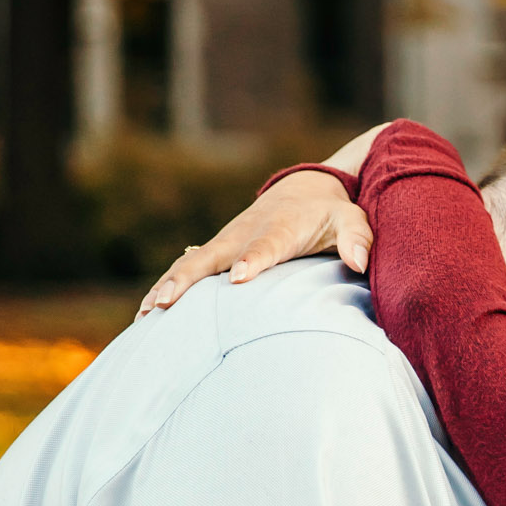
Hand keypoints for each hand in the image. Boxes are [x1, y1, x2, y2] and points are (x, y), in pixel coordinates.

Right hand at [139, 172, 372, 316]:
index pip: (266, 245)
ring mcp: (225, 242)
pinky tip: (145, 315)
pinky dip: (165, 288)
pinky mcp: (215, 251)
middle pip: (212, 256)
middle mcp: (245, 233)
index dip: (253, 260)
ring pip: (191, 264)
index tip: (240, 278)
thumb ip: (358, 238)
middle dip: (189, 279)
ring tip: (145, 315)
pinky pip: (186, 270)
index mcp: (281, 228)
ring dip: (167, 286)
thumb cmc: (330, 213)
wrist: (303, 190)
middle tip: (167, 303)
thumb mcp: (352, 219)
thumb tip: (360, 261)